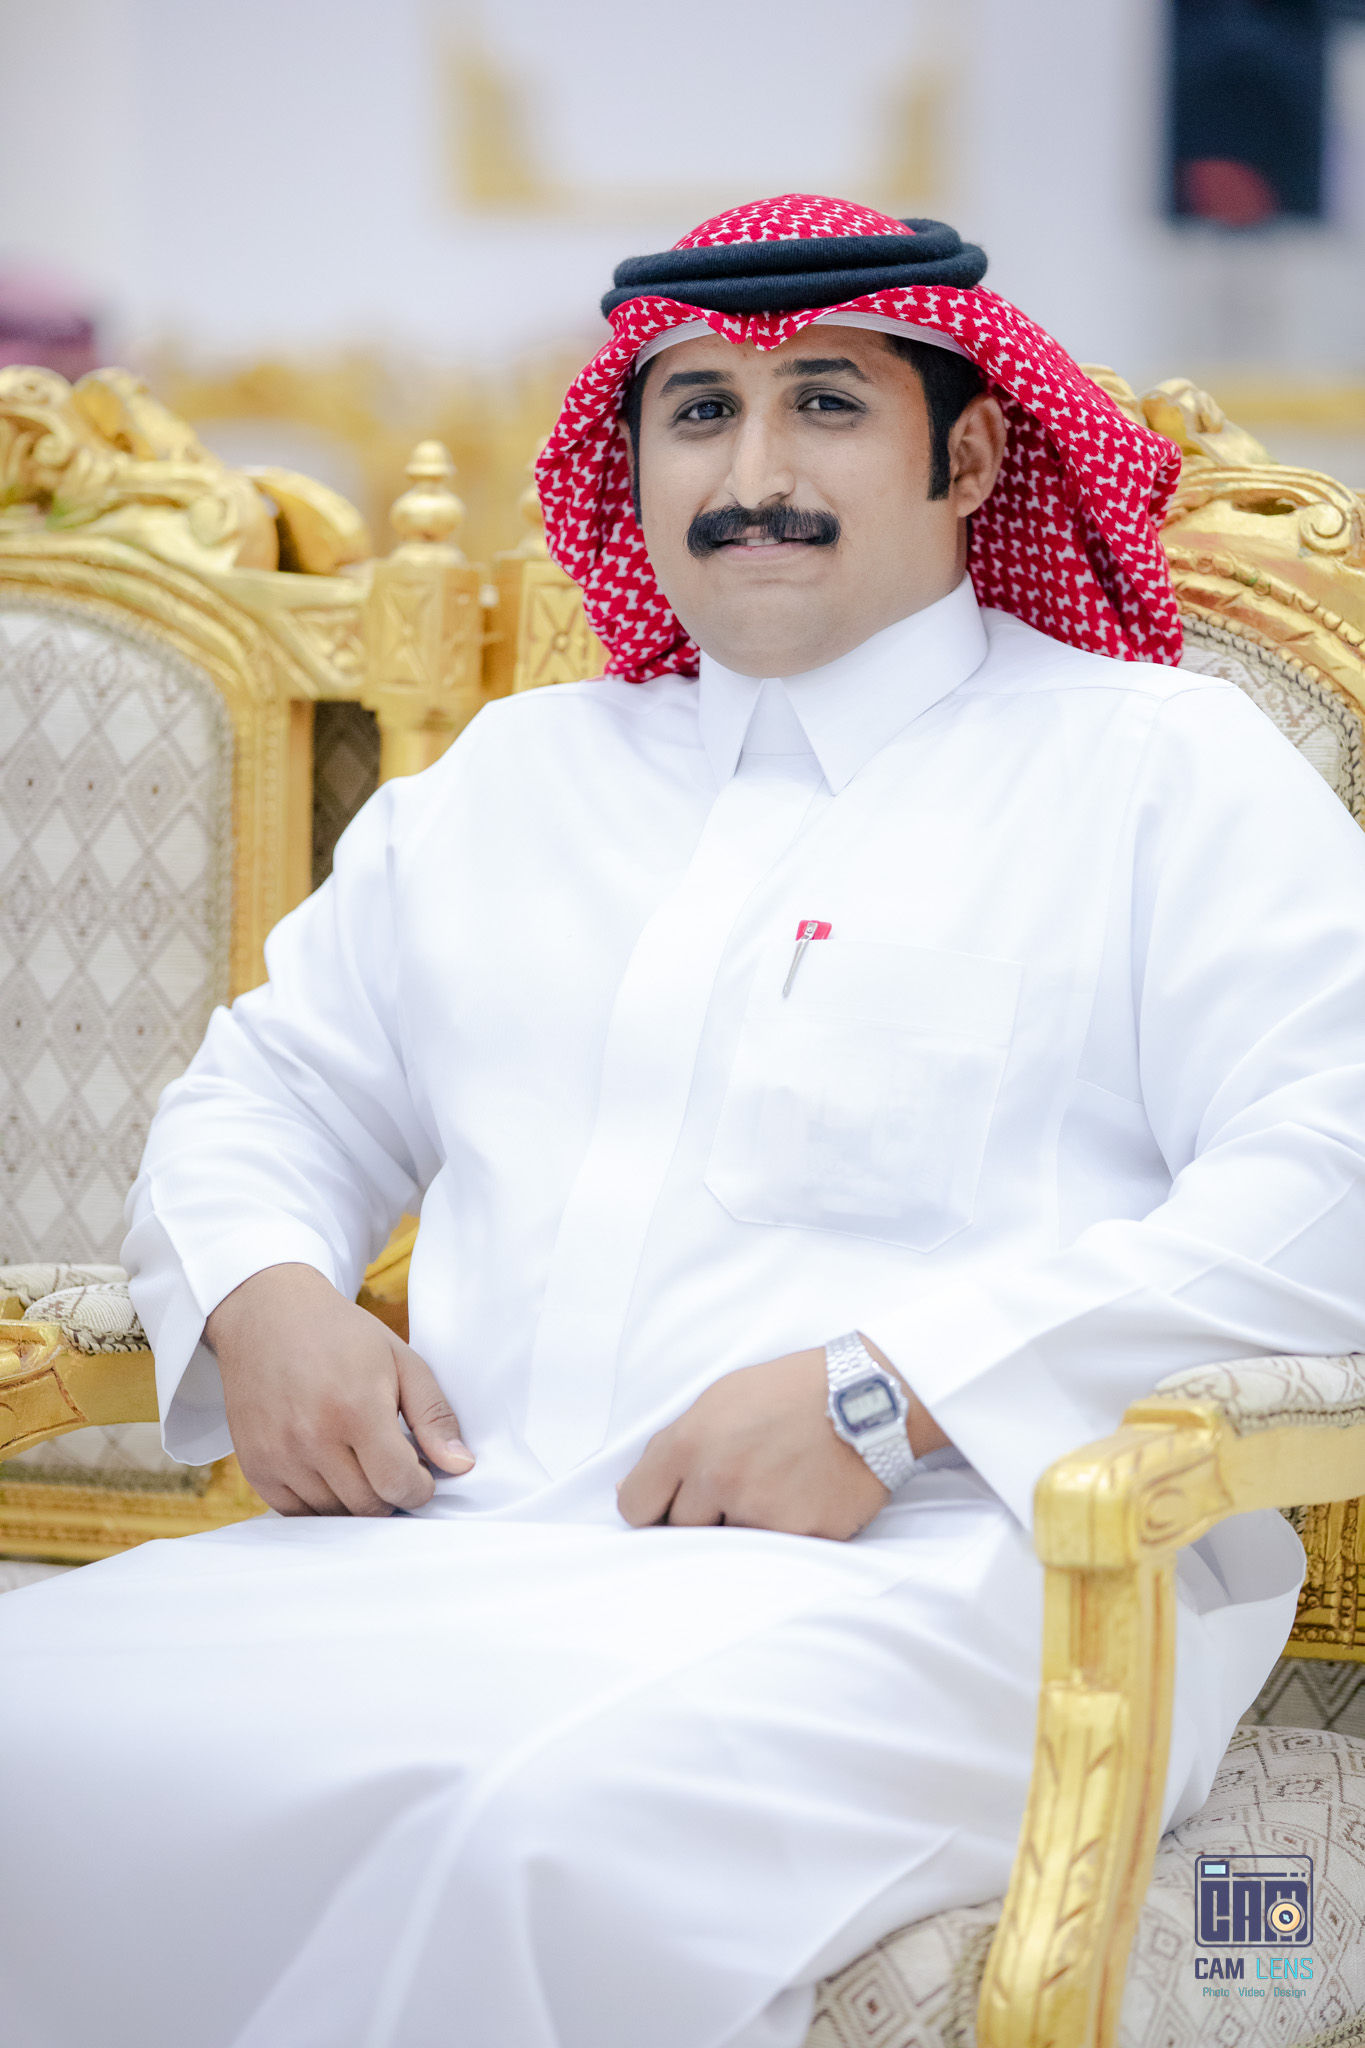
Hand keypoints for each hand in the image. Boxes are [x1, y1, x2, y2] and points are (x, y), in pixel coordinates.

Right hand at [206, 1262, 473, 1516]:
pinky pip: (295, 1512)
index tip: (421, 1472)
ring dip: (354, 1498)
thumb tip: (460, 1465)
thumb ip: (434, 1415)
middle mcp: (312, 1437)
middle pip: (368, 1506)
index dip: (420, 1487)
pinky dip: (318, 1501)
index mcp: (355, 1408)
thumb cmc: (341, 1335)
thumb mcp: (401, 1360)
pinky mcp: (255, 1466)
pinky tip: (329, 1468)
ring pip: (332, 1514)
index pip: (399, 1485)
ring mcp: (278, 1455)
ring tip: (359, 1461)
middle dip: (390, 1493)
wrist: (267, 1316)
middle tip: (391, 1465)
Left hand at [616, 1341, 949, 1539]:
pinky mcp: (801, 1535)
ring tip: (772, 1490)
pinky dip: (783, 1534)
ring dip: (740, 1528)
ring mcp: (760, 1512)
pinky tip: (802, 1499)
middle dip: (698, 1517)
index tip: (668, 1505)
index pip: (636, 1508)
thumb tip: (631, 1490)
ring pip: (726, 1545)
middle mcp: (718, 1480)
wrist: (867, 1396)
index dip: (651, 1508)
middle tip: (734, 1489)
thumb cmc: (787, 1392)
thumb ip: (672, 1445)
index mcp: (690, 1444)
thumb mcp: (719, 1399)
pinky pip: (775, 1552)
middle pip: (679, 1532)